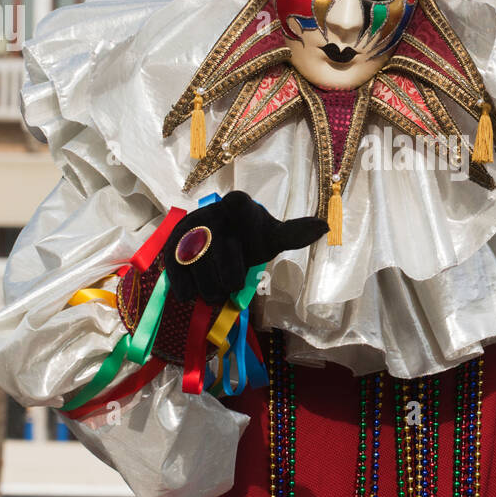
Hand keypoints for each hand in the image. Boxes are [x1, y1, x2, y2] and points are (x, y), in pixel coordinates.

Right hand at [164, 191, 327, 304]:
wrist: (215, 242)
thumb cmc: (248, 239)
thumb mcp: (272, 237)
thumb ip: (295, 232)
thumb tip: (325, 226)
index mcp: (237, 206)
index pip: (239, 202)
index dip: (239, 208)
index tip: (241, 214)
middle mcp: (210, 213)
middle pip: (222, 251)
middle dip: (229, 276)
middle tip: (232, 286)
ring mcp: (188, 229)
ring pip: (198, 266)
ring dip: (210, 289)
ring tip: (216, 292)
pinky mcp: (170, 247)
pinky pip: (176, 273)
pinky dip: (186, 289)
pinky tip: (193, 294)